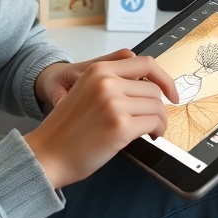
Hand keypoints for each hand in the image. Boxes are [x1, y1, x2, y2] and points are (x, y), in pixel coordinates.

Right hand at [25, 50, 177, 188]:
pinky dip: (157, 131)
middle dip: (159, 107)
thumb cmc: (66, 130)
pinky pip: (153, 123)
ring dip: (160, 121)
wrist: (47, 154)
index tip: (170, 92)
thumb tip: (150, 89)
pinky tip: (151, 137)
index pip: (145, 63)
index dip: (164, 78)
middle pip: (154, 89)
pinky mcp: (120, 126)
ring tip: (152, 131)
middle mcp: (106, 82)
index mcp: (98, 70)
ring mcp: (113, 103)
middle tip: (155, 120)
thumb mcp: (86, 92)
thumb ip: (114, 84)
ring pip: (157, 106)